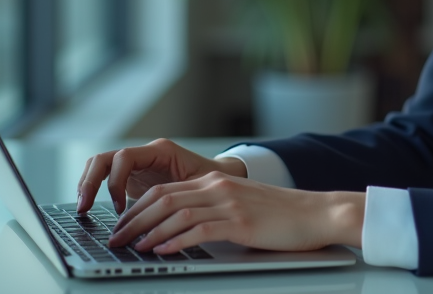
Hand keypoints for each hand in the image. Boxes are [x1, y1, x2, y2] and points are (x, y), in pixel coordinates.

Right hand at [76, 138, 247, 214]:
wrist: (218, 179)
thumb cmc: (211, 182)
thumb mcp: (198, 187)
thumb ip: (177, 196)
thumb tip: (160, 218)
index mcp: (160, 151)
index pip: (124, 157)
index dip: (115, 182)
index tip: (120, 208)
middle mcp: (144, 154)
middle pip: (104, 158)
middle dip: (90, 181)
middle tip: (84, 207)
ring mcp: (135, 163)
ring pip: (99, 165)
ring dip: (87, 184)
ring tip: (83, 209)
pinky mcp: (131, 176)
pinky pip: (104, 176)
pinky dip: (94, 189)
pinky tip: (91, 207)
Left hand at [105, 171, 364, 253]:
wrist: (316, 213)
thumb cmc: (280, 215)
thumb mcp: (240, 205)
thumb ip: (212, 210)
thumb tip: (179, 230)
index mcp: (214, 181)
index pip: (164, 190)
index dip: (137, 208)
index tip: (121, 226)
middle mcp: (217, 188)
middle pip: (162, 199)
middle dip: (134, 220)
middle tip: (116, 239)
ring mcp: (228, 204)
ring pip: (176, 213)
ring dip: (149, 231)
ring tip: (133, 247)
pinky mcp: (240, 223)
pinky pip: (200, 230)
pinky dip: (176, 241)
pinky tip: (163, 251)